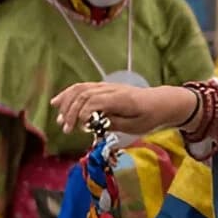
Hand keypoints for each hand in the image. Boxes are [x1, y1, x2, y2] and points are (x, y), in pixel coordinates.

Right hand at [51, 82, 196, 135]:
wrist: (161, 103)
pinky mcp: (103, 88)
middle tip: (66, 129)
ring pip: (80, 89)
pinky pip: (83, 88)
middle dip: (71, 112)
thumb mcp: (136, 126)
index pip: (94, 102)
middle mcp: (111, 90)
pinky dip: (68, 94)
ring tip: (59, 120)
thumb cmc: (150, 117)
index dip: (84, 115)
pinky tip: (57, 102)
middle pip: (84, 95)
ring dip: (66, 103)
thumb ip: (114, 123)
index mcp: (121, 99)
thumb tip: (94, 123)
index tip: (81, 129)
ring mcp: (106, 87)